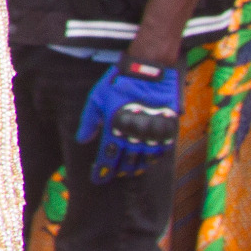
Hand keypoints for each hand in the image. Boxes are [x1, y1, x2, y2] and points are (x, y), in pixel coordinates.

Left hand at [78, 62, 180, 182]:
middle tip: (112, 174)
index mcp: (115, 127)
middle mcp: (135, 133)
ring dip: (135, 168)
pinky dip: (152, 159)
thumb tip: (82, 141)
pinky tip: (146, 161)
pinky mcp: (168, 129)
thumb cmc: (118, 84)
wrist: (148, 71)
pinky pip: (160, 152)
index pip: (107, 156)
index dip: (102, 170)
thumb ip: (89, 122)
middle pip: (126, 161)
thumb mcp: (96, 99)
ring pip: (144, 160)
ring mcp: (153, 132)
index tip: (97, 179)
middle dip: (117, 170)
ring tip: (128, 172)